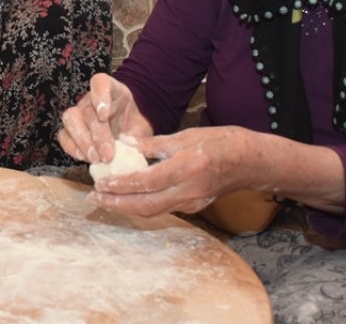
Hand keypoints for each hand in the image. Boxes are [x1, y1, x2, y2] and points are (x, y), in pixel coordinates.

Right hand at [58, 74, 152, 163]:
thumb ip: (139, 137)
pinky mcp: (70, 130)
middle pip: (87, 109)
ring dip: (83, 141)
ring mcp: (78, 113)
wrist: (130, 132)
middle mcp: (91, 99)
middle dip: (97, 134)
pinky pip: (64, 136)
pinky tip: (85, 158)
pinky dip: (72, 148)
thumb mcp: (142, 128)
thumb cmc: (135, 127)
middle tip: (108, 154)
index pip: (100, 83)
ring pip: (71, 119)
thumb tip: (133, 149)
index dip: (100, 96)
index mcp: (112, 90)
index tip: (104, 115)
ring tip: (96, 158)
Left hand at [87, 125, 250, 217]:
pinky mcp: (194, 207)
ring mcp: (192, 203)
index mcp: (186, 168)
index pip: (147, 182)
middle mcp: (188, 191)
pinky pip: (163, 208)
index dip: (121, 185)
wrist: (251, 162)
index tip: (100, 183)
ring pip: (153, 211)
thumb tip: (125, 142)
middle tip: (94, 199)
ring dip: (127, 207)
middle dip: (117, 204)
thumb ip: (154, 142)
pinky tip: (129, 197)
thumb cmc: (221, 142)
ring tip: (105, 200)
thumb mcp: (187, 135)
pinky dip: (143, 205)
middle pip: (146, 206)